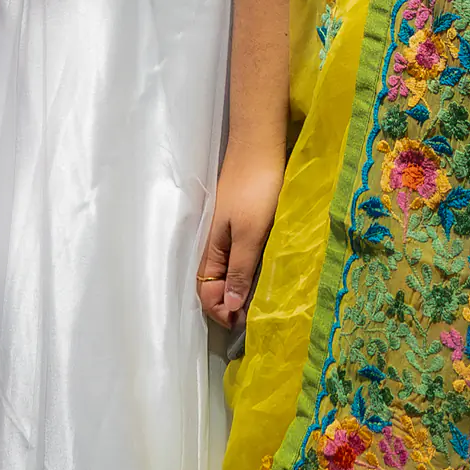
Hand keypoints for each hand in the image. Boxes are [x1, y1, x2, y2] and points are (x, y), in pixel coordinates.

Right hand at [197, 142, 285, 330]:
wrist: (260, 147)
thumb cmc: (255, 190)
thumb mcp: (249, 235)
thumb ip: (239, 270)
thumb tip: (228, 306)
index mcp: (210, 250)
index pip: (206, 293)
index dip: (221, 312)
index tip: (244, 322)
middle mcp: (214, 245)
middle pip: (214, 285)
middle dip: (229, 304)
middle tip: (254, 316)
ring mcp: (227, 233)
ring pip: (228, 271)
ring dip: (240, 288)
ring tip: (261, 300)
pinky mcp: (241, 222)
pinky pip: (239, 256)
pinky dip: (247, 270)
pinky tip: (264, 272)